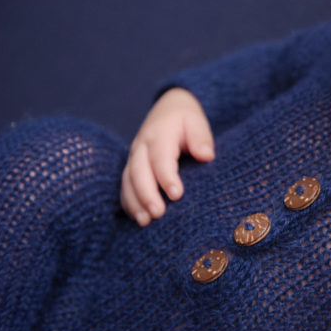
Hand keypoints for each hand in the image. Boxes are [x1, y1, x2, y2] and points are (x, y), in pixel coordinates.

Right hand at [121, 88, 213, 225]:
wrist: (167, 108)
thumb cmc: (185, 119)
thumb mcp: (196, 121)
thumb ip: (201, 137)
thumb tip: (206, 156)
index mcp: (159, 134)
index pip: (160, 157)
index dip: (166, 177)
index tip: (177, 195)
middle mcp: (141, 146)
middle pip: (138, 172)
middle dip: (146, 194)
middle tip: (158, 214)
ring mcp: (133, 157)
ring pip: (128, 181)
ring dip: (135, 202)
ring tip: (145, 222)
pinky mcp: (131, 167)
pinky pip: (125, 186)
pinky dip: (129, 202)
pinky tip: (138, 218)